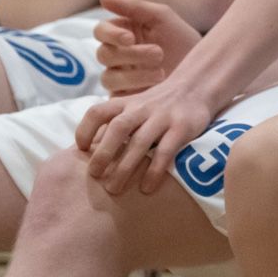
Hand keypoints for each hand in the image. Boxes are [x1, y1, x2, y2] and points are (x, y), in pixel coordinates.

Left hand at [74, 79, 220, 196]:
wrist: (196, 87)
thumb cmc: (158, 105)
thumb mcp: (135, 106)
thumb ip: (116, 122)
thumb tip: (89, 152)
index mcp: (126, 103)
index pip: (98, 112)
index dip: (85, 130)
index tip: (81, 149)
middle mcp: (142, 108)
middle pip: (118, 128)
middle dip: (103, 154)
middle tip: (94, 176)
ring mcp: (163, 117)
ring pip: (140, 142)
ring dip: (125, 167)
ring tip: (115, 189)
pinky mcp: (182, 127)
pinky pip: (166, 151)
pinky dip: (154, 171)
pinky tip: (147, 187)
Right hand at [94, 0, 200, 93]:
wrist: (204, 70)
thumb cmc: (182, 40)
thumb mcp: (163, 18)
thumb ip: (134, 7)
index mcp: (122, 33)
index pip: (100, 31)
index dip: (110, 34)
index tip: (130, 38)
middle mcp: (117, 55)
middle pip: (103, 54)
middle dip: (131, 54)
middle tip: (158, 53)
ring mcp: (120, 78)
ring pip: (108, 77)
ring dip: (134, 75)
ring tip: (161, 73)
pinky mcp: (125, 99)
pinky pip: (116, 97)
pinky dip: (134, 91)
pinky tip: (155, 87)